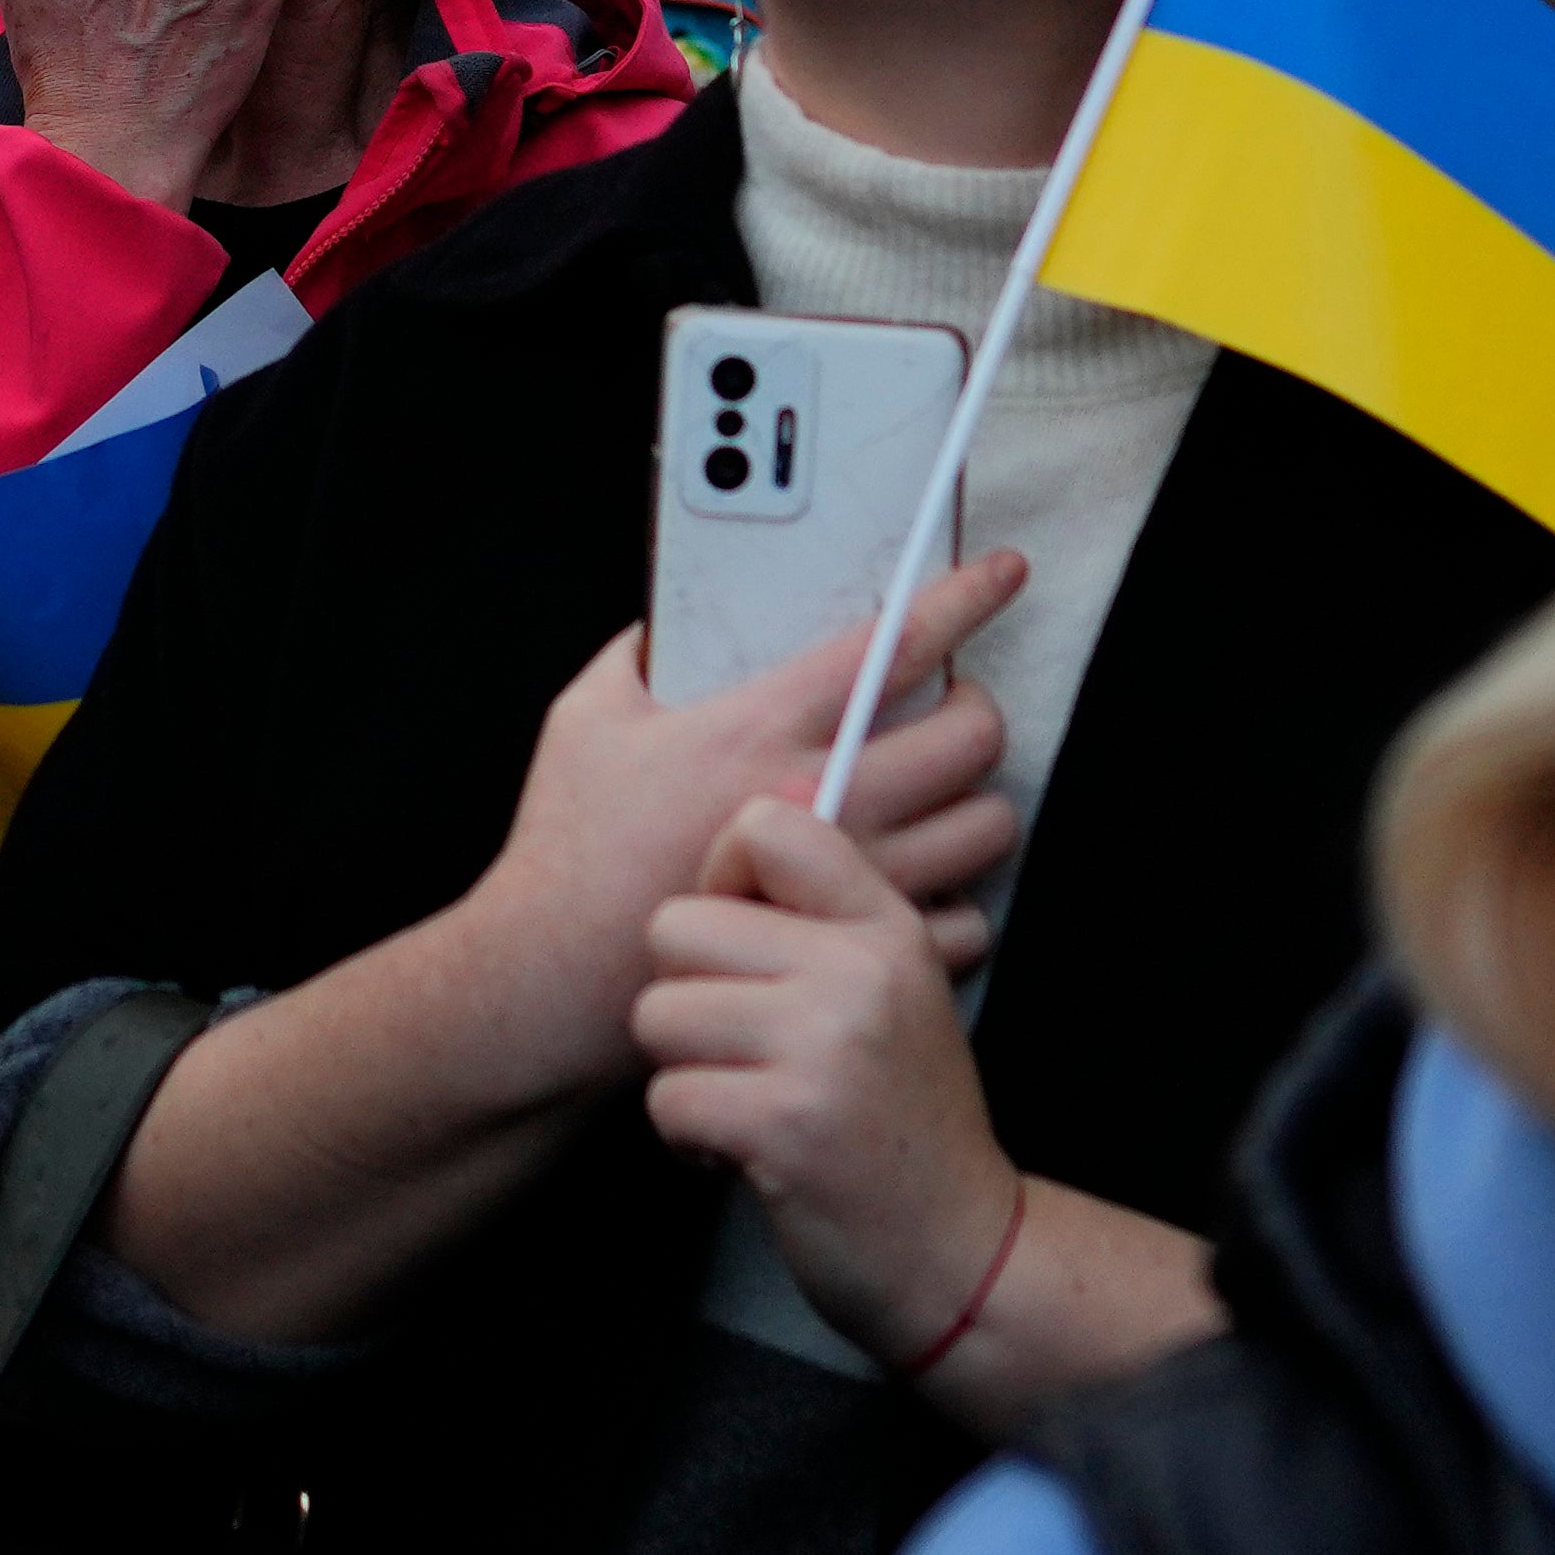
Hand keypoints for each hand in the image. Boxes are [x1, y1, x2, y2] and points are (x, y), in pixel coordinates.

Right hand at [447, 555, 1024, 1100]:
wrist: (552, 980)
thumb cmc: (567, 848)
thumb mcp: (585, 719)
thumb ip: (636, 654)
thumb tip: (674, 620)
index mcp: (759, 728)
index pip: (892, 646)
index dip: (962, 598)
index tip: (1001, 574)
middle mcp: (822, 801)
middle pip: (969, 736)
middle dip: (976, 706)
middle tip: (951, 706)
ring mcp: (848, 882)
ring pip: (984, 825)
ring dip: (974, 799)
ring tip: (939, 792)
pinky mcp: (854, 950)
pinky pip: (963, 919)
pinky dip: (953, 894)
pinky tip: (916, 880)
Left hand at [639, 800, 1019, 1366]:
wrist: (958, 1247)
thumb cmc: (901, 1115)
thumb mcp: (893, 991)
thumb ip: (823, 917)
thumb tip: (736, 837)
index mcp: (885, 926)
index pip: (767, 824)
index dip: (722, 879)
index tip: (742, 945)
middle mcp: (859, 970)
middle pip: (676, 926)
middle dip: (686, 996)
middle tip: (741, 1048)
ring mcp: (823, 1046)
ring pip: (658, 1013)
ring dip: (684, 1071)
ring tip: (745, 1099)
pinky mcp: (784, 1122)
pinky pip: (667, 1096)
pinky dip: (687, 1136)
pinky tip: (741, 1151)